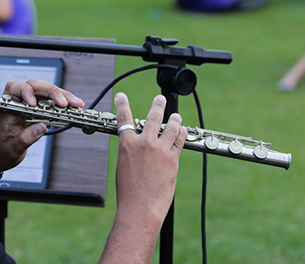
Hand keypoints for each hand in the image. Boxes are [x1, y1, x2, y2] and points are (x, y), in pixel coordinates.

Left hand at [0, 79, 84, 175]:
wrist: (3, 154)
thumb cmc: (2, 150)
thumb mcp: (12, 148)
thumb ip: (25, 138)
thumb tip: (41, 127)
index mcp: (8, 107)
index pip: (14, 88)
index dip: (24, 91)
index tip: (33, 104)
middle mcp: (20, 102)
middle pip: (36, 86)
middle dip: (51, 92)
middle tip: (64, 103)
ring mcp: (32, 105)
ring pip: (47, 92)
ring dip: (63, 96)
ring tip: (76, 104)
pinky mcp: (41, 111)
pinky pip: (53, 102)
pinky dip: (65, 104)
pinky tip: (74, 108)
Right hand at [98, 93, 185, 263]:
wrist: (140, 208)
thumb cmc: (129, 192)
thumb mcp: (124, 167)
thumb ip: (132, 153)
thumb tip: (141, 146)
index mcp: (127, 145)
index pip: (123, 119)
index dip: (122, 104)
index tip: (121, 95)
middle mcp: (144, 144)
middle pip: (153, 118)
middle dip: (157, 105)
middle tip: (160, 99)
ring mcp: (160, 150)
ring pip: (170, 127)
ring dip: (174, 119)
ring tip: (176, 115)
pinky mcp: (173, 159)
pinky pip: (179, 141)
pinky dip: (181, 133)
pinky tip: (182, 130)